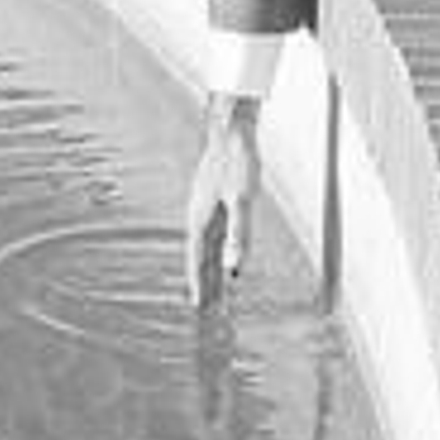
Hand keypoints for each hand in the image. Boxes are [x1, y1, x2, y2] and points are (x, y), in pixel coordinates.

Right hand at [185, 93, 262, 307]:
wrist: (232, 129)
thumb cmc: (238, 162)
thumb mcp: (242, 200)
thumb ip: (239, 234)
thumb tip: (234, 269)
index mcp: (201, 219)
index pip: (197, 260)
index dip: (199, 284)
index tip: (198, 307)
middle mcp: (199, 216)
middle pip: (201, 257)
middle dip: (205, 283)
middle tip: (208, 310)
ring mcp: (206, 207)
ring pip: (207, 246)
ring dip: (211, 268)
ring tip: (216, 289)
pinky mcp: (214, 200)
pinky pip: (214, 233)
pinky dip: (217, 250)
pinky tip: (223, 254)